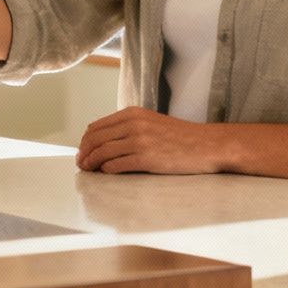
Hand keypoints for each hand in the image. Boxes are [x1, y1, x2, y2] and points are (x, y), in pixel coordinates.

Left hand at [76, 108, 222, 173]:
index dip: (85, 141)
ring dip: (91, 163)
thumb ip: (128, 127)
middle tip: (81, 164)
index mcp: (132, 114)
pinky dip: (106, 170)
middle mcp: (133, 124)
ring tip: (88, 171)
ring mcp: (139, 141)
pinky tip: (105, 173)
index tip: (82, 151)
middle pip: (95, 139)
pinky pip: (116, 165)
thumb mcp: (150, 122)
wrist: (206, 145)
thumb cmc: (179, 137)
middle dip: (83, 153)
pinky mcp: (146, 158)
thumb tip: (103, 141)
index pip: (96, 127)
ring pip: (102, 152)